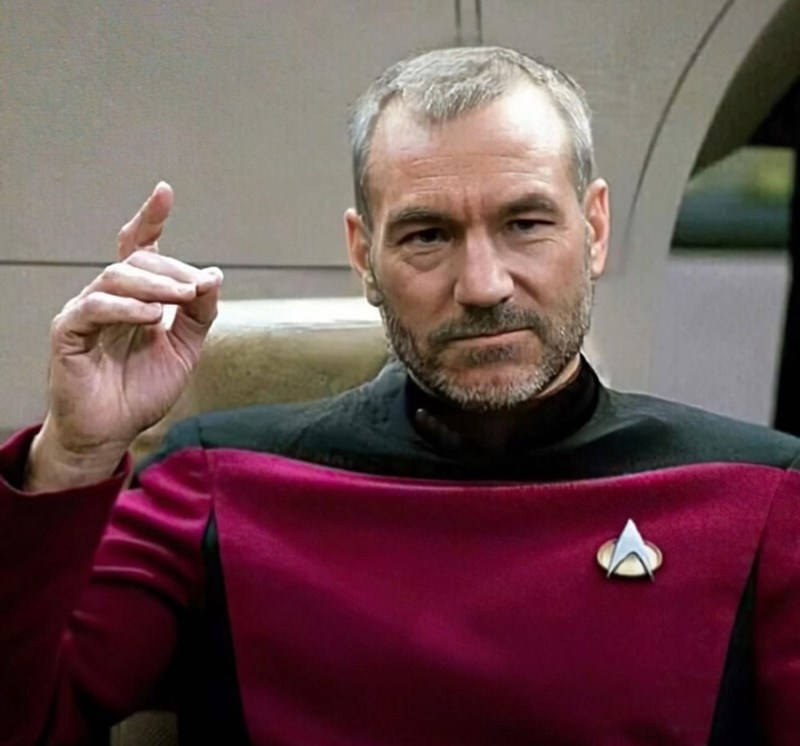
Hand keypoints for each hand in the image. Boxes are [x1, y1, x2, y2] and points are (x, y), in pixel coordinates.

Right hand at [26, 182, 222, 489]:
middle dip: (173, 269)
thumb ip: (199, 313)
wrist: (115, 431)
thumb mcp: (185, 348)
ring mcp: (85, 312)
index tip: (164, 192)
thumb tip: (214, 277)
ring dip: (155, 284)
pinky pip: (94, 308)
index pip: (139, 248)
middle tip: (199, 285)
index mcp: (135, 296)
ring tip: (182, 297)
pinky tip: (152, 317)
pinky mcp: (69, 334)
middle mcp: (108, 297)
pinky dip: (126, 308)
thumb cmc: (143, 388)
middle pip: (136, 261)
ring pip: (116, 278)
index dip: (150, 219)